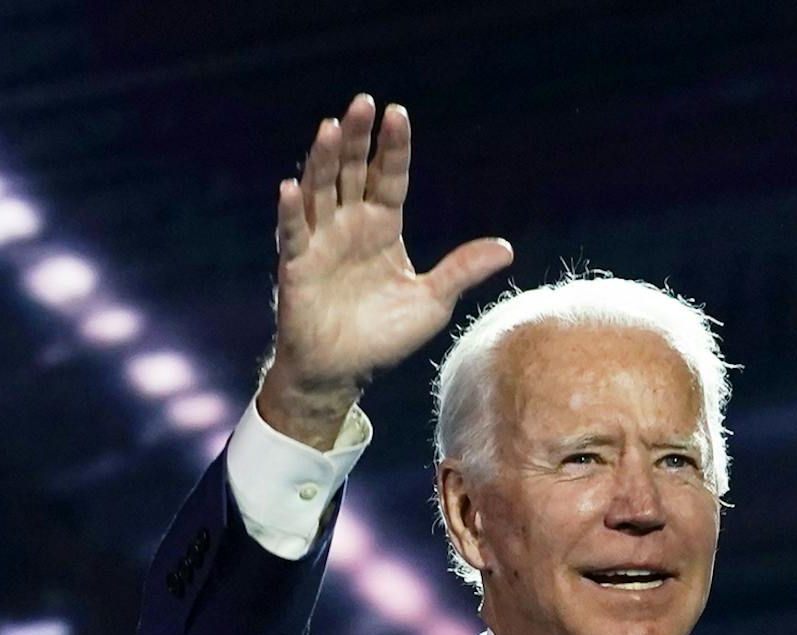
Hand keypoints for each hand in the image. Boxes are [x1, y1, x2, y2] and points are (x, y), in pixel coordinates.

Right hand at [258, 94, 512, 448]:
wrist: (343, 371)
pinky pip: (291, 234)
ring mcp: (320, 242)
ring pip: (320, 191)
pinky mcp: (296, 266)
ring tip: (330, 128)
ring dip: (324, 160)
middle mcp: (349, 225)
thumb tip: (506, 248)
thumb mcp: (432, 300)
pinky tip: (291, 187)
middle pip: (353, 172)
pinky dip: (290, 212)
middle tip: (363, 102)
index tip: (398, 112)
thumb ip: (462, 270)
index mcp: (383, 227)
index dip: (393, 147)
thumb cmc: (384, 335)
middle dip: (358, 138)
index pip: (389, 177)